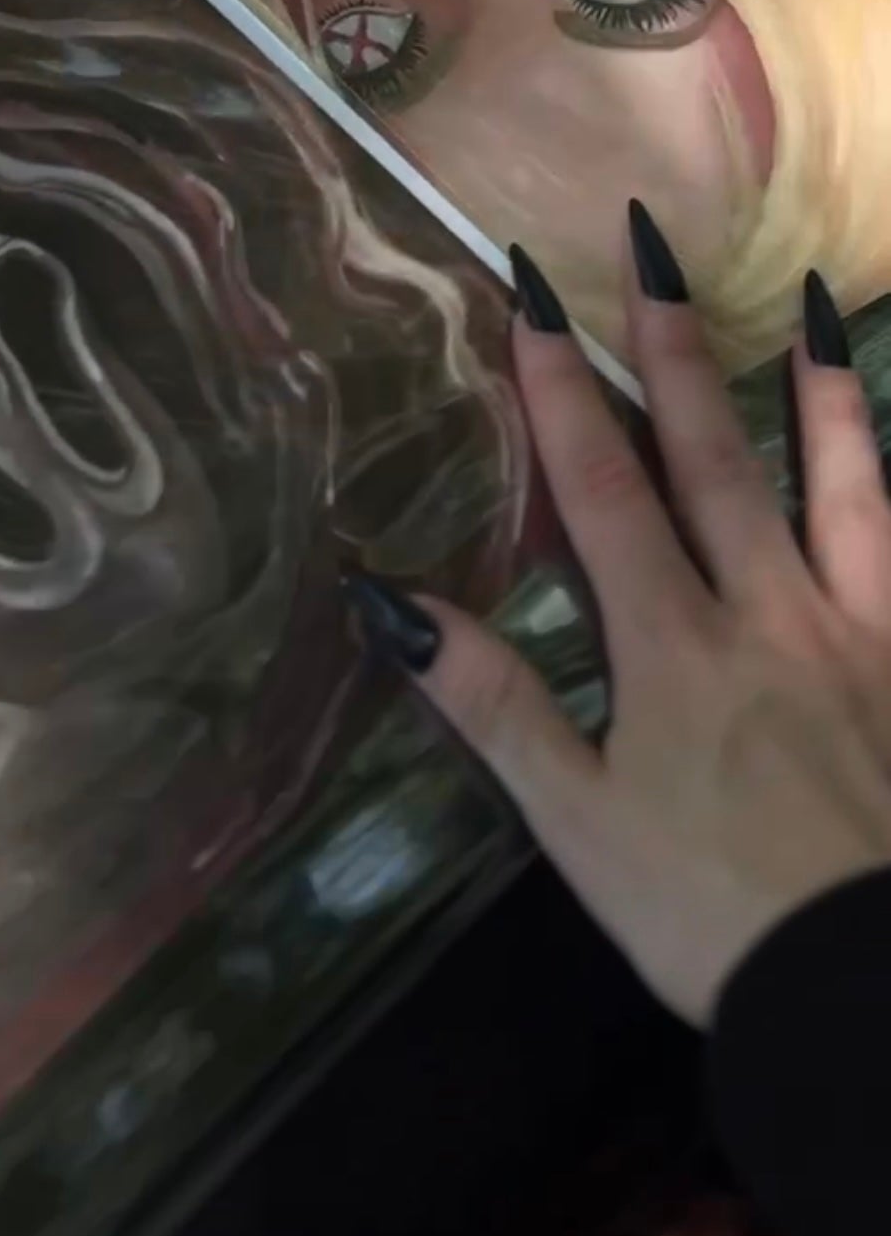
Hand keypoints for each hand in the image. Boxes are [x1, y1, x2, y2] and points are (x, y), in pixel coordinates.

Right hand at [348, 206, 890, 1025]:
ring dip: (817, 391)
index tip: (530, 296)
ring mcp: (861, 636)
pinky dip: (889, 487)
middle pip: (712, 461)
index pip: (603, 494)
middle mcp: (770, 614)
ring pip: (839, 488)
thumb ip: (496, 706)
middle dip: (670, 350)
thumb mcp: (579, 825)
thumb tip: (394, 602)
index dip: (561, 393)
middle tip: (648, 245)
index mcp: (673, 649)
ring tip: (811, 299)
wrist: (867, 990)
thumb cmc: (710, 915)